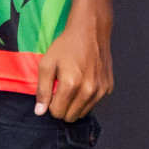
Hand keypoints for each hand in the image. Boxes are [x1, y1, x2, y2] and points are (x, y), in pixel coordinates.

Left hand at [36, 5, 113, 121]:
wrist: (90, 31)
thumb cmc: (66, 46)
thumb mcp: (47, 63)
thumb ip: (42, 90)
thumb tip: (40, 112)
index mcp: (71, 85)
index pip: (57, 113)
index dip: (51, 104)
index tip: (53, 91)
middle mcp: (89, 90)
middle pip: (71, 116)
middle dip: (63, 107)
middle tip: (62, 89)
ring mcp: (101, 90)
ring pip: (83, 112)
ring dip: (75, 104)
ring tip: (74, 85)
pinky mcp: (108, 87)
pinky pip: (94, 103)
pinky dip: (87, 98)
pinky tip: (85, 81)